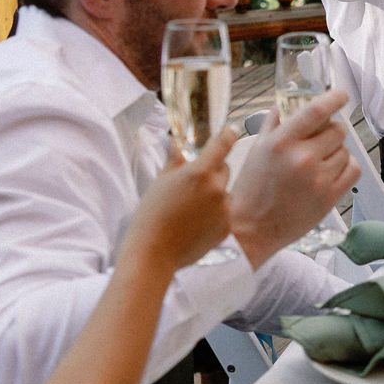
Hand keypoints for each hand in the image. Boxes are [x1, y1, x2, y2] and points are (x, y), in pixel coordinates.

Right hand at [123, 130, 235, 269]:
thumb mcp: (160, 182)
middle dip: (213, 172)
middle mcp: (216, 188)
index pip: (222, 145)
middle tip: (193, 184)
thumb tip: (174, 142)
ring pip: (225, 192)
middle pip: (224, 169)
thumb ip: (175, 160)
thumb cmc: (151, 216)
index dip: (228, 135)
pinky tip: (196, 224)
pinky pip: (225, 212)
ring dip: (214, 195)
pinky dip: (216, 214)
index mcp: (199, 173)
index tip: (232, 130)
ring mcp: (224, 208)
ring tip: (191, 210)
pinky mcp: (227, 226)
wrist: (154, 253)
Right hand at [229, 91, 360, 266]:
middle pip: (337, 130)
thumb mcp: (256, 150)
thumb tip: (286, 104)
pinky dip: (346, 167)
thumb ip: (273, 124)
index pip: (316, 111)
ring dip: (336, 151)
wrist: (252, 229)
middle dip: (331, 131)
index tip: (342, 95)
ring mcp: (319, 178)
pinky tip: (330, 171)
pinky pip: (353, 169)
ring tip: (318, 162)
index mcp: (281, 143)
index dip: (334, 98)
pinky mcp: (330, 196)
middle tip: (318, 141)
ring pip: (345, 150)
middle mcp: (302, 158)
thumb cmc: (251, 189)